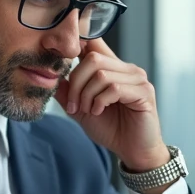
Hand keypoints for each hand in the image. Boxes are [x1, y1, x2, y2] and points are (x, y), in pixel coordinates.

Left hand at [54, 38, 168, 172]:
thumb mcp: (81, 109)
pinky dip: (100, 101)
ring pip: (102, 75)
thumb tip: (51, 75)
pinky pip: (114, 88)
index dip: (77, 45)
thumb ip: (68, 92)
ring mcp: (137, 79)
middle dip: (76, 83)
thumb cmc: (110, 128)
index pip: (95, 42)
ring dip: (87, 96)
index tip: (62, 60)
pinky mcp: (144, 92)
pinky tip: (99, 111)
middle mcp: (126, 69)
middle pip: (92, 59)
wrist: (131, 151)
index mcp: (112, 68)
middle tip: (75, 105)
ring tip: (88, 110)